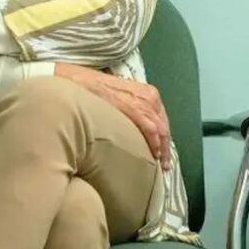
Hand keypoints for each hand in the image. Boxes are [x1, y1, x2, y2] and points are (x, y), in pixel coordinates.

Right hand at [55, 62, 172, 169]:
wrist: (82, 83)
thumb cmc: (96, 91)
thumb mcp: (121, 99)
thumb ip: (132, 112)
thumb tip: (134, 132)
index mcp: (148, 93)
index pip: (162, 120)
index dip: (165, 138)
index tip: (164, 152)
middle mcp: (150, 97)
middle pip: (164, 126)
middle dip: (166, 147)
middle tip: (165, 164)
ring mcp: (144, 102)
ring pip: (161, 130)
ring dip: (163, 149)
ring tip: (161, 165)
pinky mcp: (135, 108)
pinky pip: (151, 129)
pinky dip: (155, 143)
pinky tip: (153, 154)